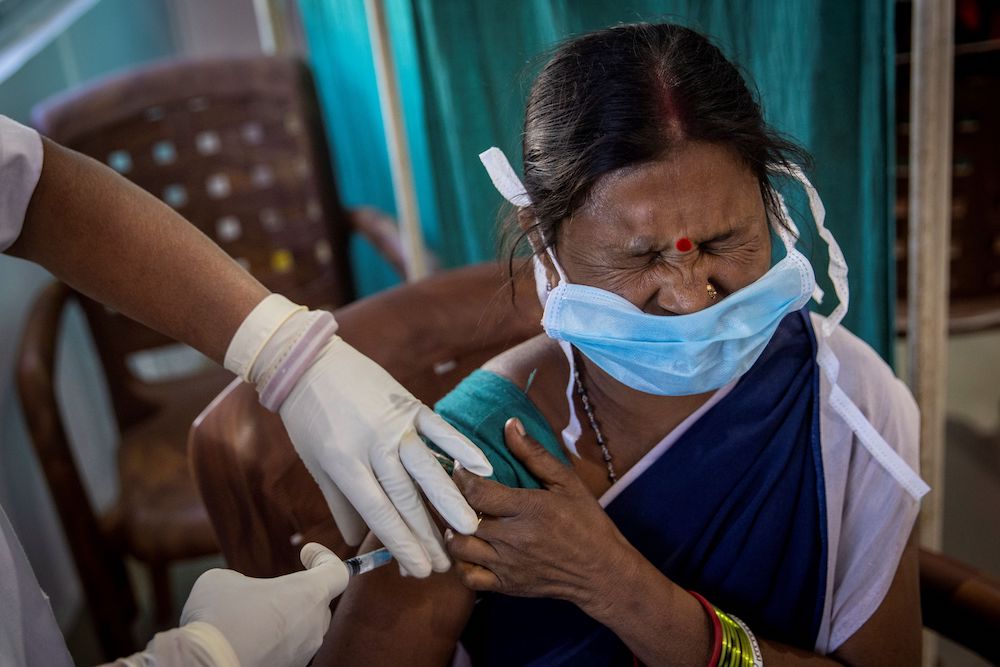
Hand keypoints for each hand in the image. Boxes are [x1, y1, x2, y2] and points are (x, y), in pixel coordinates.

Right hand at [178, 543, 348, 666]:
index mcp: (309, 593)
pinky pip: (286, 651)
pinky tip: (246, 640)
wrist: (204, 665)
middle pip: (319, 604)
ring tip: (250, 618)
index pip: (338, 573)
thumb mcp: (223, 580)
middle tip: (270, 590)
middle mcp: (313, 625)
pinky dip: (271, 643)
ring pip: (302, 630)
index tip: (307, 552)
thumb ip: (243, 581)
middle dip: (298, 594)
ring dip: (283, 621)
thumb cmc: (218, 618)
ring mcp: (302, 653)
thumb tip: (241, 592)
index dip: (324, 559)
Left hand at [282, 335, 493, 575]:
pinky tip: (482, 469)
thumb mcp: (317, 463)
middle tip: (447, 563)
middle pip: (406, 498)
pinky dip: (463, 448)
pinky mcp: (409, 404)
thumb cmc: (310, 418)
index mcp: (344, 463)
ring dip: (451, 500)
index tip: (419, 569)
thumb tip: (355, 541)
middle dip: (428, 534)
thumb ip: (341, 502)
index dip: (401, 544)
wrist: (309, 363)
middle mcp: (372, 446)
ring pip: (427, 468)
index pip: (378, 512)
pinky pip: (440, 429)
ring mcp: (394, 424)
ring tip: (469, 527)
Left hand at [447, 418, 637, 612]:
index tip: (460, 468)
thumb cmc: (587, 523)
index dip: (460, 476)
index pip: (476, 491)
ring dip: (453, 532)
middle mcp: (514, 539)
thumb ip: (536, 454)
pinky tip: (469, 548)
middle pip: (460, 519)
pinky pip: (469, 578)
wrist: (603, 572)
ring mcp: (508, 565)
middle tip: (449, 491)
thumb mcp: (568, 482)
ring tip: (459, 520)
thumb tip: (510, 425)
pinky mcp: (507, 586)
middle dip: (449, 502)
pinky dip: (461, 564)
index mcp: (528, 509)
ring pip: (459, 549)